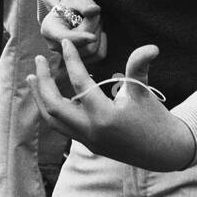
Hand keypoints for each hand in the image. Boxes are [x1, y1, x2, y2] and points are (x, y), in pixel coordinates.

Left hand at [28, 40, 196, 171]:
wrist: (163, 152)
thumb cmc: (155, 118)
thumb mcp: (145, 91)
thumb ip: (140, 67)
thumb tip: (151, 46)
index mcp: (104, 116)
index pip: (80, 83)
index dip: (71, 60)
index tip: (65, 44)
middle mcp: (90, 130)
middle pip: (54, 106)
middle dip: (43, 82)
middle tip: (39, 60)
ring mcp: (87, 140)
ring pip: (52, 120)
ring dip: (40, 98)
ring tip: (33, 78)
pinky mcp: (87, 144)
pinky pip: (61, 126)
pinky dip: (52, 109)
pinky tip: (51, 95)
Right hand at [41, 0, 105, 63]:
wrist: (72, 10)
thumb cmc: (74, 2)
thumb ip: (85, 3)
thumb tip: (94, 10)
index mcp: (49, 29)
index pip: (65, 37)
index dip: (79, 38)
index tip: (93, 37)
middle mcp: (55, 46)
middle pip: (81, 46)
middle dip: (94, 29)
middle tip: (97, 15)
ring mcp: (66, 56)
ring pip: (92, 52)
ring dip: (99, 34)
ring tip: (96, 22)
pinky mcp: (79, 60)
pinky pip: (98, 55)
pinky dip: (103, 43)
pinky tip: (99, 32)